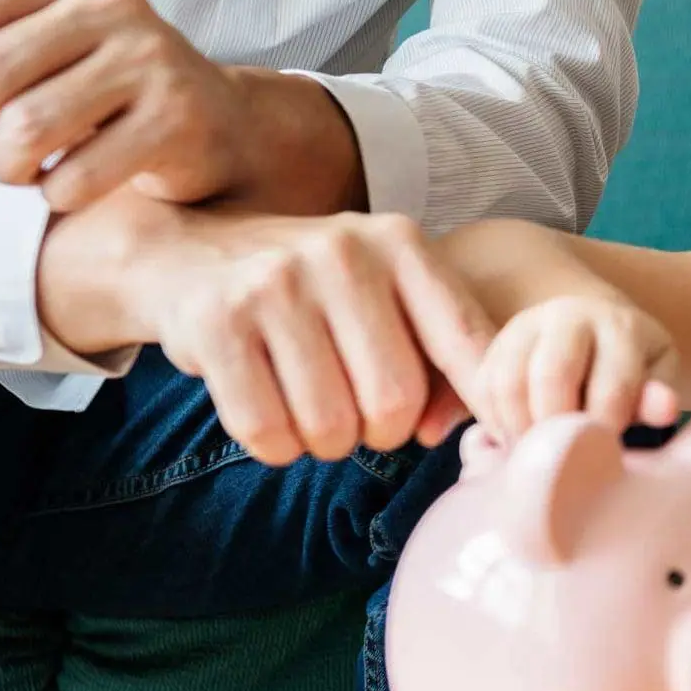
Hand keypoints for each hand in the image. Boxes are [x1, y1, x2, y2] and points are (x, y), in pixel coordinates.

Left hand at [0, 0, 256, 212]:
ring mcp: (152, 58)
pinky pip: (79, 174)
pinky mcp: (177, 117)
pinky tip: (66, 187)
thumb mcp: (32, 54)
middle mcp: (115, 3)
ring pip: (26, 127)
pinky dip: (56, 196)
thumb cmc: (108, 89)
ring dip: (4, 168)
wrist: (217, 122)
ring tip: (17, 171)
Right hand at [39, 197, 495, 465]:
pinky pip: (267, 431)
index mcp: (400, 243)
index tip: (500, 437)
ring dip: (325, 443)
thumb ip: (439, 359)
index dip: (484, 401)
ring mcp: (276, 284)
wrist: (190, 253)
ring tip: (312, 409)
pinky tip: (273, 416)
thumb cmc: (314, 292)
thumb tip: (442, 432)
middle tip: (359, 416)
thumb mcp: (386, 296)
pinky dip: (277, 446)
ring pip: (330, 426)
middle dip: (382, 432)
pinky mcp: (217, 323)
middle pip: (395, 401)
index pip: (467, 340)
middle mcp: (343, 253)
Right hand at [471, 293, 682, 441]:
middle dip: (558, 429)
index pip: (611, 385)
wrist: (592, 330)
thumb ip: (656, 395)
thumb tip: (666, 409)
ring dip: (521, 430)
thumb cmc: (630, 364)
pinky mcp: (495, 345)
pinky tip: (518, 443)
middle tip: (563, 463)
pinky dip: (497, 424)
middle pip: (552, 376)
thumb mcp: (654, 374)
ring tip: (538, 458)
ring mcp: (525, 327)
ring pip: (509, 383)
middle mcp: (568, 316)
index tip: (604, 458)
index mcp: (618, 325)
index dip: (607, 430)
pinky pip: (485, 388)